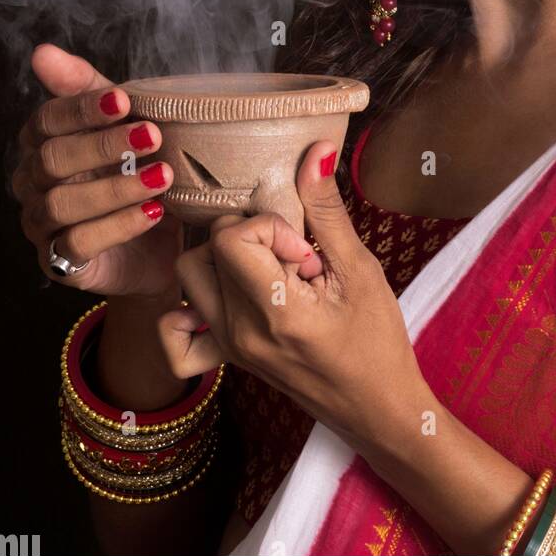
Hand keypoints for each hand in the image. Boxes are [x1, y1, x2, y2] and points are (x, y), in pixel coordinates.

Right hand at [12, 43, 181, 298]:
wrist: (157, 244)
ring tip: (163, 177)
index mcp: (43, 142)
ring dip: (116, 187)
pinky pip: (79, 243)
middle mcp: (33, 183)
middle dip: (104, 145)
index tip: (124, 100)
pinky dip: (119, 225)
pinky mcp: (60, 263)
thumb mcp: (120, 124)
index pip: (48, 119)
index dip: (83, 108)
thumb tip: (41, 51)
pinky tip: (154, 212)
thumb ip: (87, 88)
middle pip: (53, 159)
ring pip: (63, 203)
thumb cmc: (133, 171)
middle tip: (153, 136)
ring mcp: (42, 225)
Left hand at [158, 139, 425, 449]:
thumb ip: (328, 209)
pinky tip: (228, 295)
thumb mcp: (360, 270)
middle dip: (250, 236)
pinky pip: (177, 334)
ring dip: (225, 260)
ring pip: (189, 277)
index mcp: (274, 311)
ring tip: (273, 272)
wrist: (377, 407)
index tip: (305, 246)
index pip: (230, 239)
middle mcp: (238, 331)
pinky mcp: (227, 357)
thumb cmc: (378, 341)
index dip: (268, 227)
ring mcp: (227, 346)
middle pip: (205, 249)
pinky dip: (188, 308)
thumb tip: (316, 149)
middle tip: (294, 257)